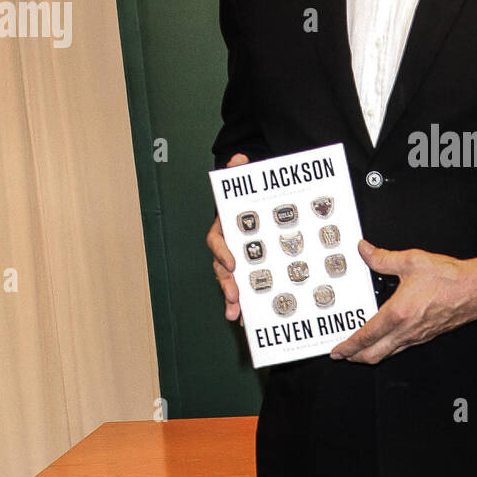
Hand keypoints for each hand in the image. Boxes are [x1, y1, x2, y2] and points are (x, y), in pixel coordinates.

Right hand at [207, 152, 249, 320]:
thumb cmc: (251, 202)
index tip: (232, 263)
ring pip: (228, 282)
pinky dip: (240, 304)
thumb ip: (241, 171)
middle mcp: (226, 248)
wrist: (260, 213)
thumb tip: (238, 158)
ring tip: (235, 312)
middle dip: (226, 283)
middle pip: (221, 268)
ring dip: (230, 298)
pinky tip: (244, 317)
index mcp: (223, 229)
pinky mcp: (246, 274)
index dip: (222, 252)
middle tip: (234, 295)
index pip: (217, 242)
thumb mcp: (247, 185)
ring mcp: (235, 263)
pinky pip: (241, 290)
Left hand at [330, 240, 476, 364]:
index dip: (348, 346)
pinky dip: (388, 348)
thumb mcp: (412, 261)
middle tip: (343, 354)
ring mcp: (418, 336)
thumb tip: (366, 251)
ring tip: (361, 349)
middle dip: (355, 357)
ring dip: (371, 354)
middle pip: (374, 354)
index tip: (337, 350)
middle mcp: (406, 330)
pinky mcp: (428, 335)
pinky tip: (387, 338)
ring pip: (388, 354)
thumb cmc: (450, 278)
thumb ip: (383, 258)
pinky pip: (402, 347)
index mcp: (398, 313)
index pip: (366, 336)